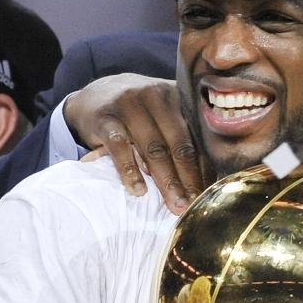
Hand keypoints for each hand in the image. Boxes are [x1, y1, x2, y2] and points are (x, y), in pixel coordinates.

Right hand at [64, 74, 211, 211]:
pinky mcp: (104, 117)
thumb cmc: (139, 114)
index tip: (209, 196)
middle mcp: (157, 96)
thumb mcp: (164, 116)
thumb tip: (208, 181)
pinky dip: (130, 171)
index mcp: (179, 96)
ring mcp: (129, 104)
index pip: (199, 137)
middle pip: (179, 145)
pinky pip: (120, 146)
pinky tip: (139, 191)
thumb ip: (185, 137)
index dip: (206, 169)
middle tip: (194, 206)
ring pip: (154, 148)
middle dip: (189, 180)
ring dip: (166, 181)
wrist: (94, 96)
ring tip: (175, 206)